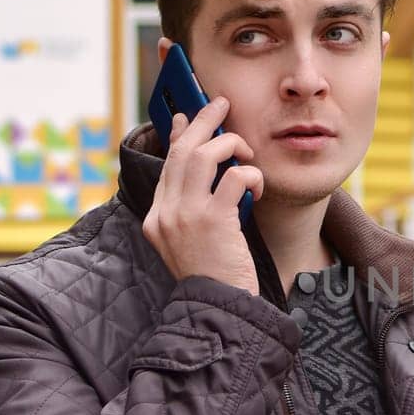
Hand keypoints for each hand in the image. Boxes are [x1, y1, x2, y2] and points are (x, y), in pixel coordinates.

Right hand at [142, 96, 264, 295]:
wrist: (217, 309)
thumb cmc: (214, 277)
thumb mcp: (193, 241)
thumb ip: (194, 208)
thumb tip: (209, 173)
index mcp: (156, 218)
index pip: (166, 164)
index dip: (179, 135)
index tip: (187, 116)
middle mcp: (165, 213)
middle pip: (181, 151)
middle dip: (203, 122)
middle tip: (221, 105)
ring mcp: (186, 216)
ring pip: (202, 156)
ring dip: (229, 145)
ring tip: (246, 151)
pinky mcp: (213, 221)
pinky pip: (234, 178)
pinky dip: (250, 176)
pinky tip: (256, 189)